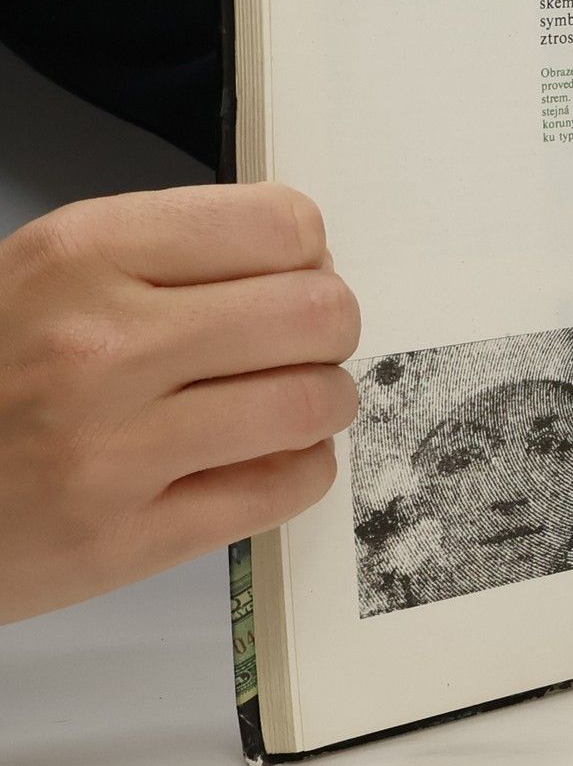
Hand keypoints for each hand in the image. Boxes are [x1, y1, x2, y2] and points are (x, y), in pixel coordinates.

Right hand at [0, 184, 358, 625]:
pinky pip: (284, 489)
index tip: (289, 275)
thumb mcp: (51, 272)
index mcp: (83, 255)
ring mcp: (112, 449)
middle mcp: (101, 345)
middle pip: (319, 313)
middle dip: (328, 329)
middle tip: (299, 343)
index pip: (283, 227)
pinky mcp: (124, 539)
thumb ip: (169, 255)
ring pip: (314, 403)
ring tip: (290, 402)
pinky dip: (300, 470)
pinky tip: (265, 457)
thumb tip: (306, 259)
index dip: (306, 255)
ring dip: (323, 401)